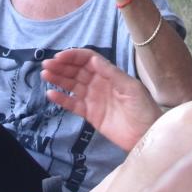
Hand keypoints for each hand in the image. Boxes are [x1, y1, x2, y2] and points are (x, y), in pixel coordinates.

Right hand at [42, 47, 163, 151]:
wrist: (147, 135)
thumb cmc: (144, 109)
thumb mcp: (131, 88)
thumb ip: (111, 74)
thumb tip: (93, 59)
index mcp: (110, 74)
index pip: (88, 60)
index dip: (73, 57)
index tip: (59, 57)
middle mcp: (100, 83)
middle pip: (77, 71)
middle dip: (62, 66)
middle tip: (46, 65)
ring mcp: (94, 98)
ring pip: (72, 85)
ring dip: (58, 79)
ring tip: (45, 75)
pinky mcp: (90, 114)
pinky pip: (73, 104)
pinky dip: (62, 99)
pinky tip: (51, 94)